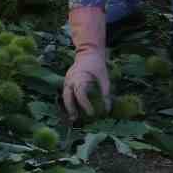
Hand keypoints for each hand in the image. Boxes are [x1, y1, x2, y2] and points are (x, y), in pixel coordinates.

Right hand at [62, 6, 110, 120]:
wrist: (88, 52)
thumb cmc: (97, 65)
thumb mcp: (105, 78)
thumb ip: (106, 93)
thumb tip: (107, 109)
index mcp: (80, 77)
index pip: (80, 94)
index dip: (85, 105)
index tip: (92, 114)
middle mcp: (71, 79)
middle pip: (68, 96)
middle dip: (71, 108)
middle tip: (75, 119)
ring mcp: (67, 80)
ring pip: (65, 96)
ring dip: (68, 107)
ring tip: (73, 118)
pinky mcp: (67, 81)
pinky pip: (66, 93)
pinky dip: (68, 102)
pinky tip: (72, 110)